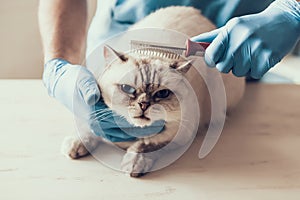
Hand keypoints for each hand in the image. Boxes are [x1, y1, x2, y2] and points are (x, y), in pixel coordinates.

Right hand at [43, 59, 163, 141]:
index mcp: (93, 114)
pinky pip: (115, 133)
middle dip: (141, 129)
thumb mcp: (81, 79)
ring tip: (152, 129)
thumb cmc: (74, 80)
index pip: (120, 122)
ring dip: (136, 133)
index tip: (152, 122)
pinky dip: (127, 133)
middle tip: (159, 127)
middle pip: (123, 131)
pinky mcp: (98, 124)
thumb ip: (87, 88)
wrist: (63, 84)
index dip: (137, 123)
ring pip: (120, 134)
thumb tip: (93, 98)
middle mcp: (95, 124)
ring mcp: (97, 125)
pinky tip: (137, 130)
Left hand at [191, 0, 299, 78]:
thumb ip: (210, 39)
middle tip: (239, 53)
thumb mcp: (231, 27)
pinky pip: (254, 74)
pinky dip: (257, 68)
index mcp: (229, 32)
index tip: (216, 58)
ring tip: (252, 52)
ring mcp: (255, 50)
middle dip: (229, 64)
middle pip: (223, 68)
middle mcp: (240, 41)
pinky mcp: (267, 59)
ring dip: (244, 67)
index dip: (212, 60)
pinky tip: (262, 56)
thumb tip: (189, 45)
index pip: (210, 56)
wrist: (285, 20)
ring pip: (238, 73)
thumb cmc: (251, 26)